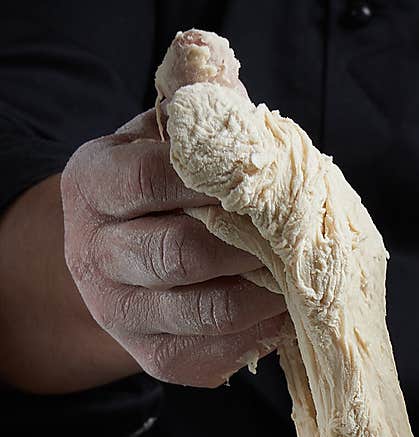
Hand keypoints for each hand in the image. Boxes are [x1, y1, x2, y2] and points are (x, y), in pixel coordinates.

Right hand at [60, 111, 285, 386]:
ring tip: (297, 279)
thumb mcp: (158, 143)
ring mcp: (121, 314)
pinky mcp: (153, 358)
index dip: (215, 181)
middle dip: (247, 246)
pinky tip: (280, 316)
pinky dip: (258, 336)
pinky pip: (214, 355)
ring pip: (203, 312)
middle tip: (291, 239)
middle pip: (180, 254)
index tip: (262, 181)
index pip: (153, 179)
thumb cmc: (156, 195)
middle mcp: (94, 255)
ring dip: (263, 297)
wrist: (119, 267)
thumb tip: (220, 71)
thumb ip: (190, 116)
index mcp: (94, 187)